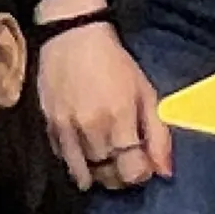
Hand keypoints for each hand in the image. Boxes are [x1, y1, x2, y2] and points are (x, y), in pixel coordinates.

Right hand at [34, 15, 172, 192]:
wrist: (73, 37)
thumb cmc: (115, 64)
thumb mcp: (146, 92)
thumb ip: (158, 134)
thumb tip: (165, 172)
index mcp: (120, 118)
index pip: (132, 171)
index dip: (141, 173)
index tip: (143, 163)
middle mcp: (92, 128)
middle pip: (109, 176)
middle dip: (121, 176)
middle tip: (125, 162)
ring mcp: (68, 129)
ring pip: (84, 173)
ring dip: (98, 174)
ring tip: (106, 162)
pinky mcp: (49, 126)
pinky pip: (64, 160)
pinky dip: (76, 163)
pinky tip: (85, 151)